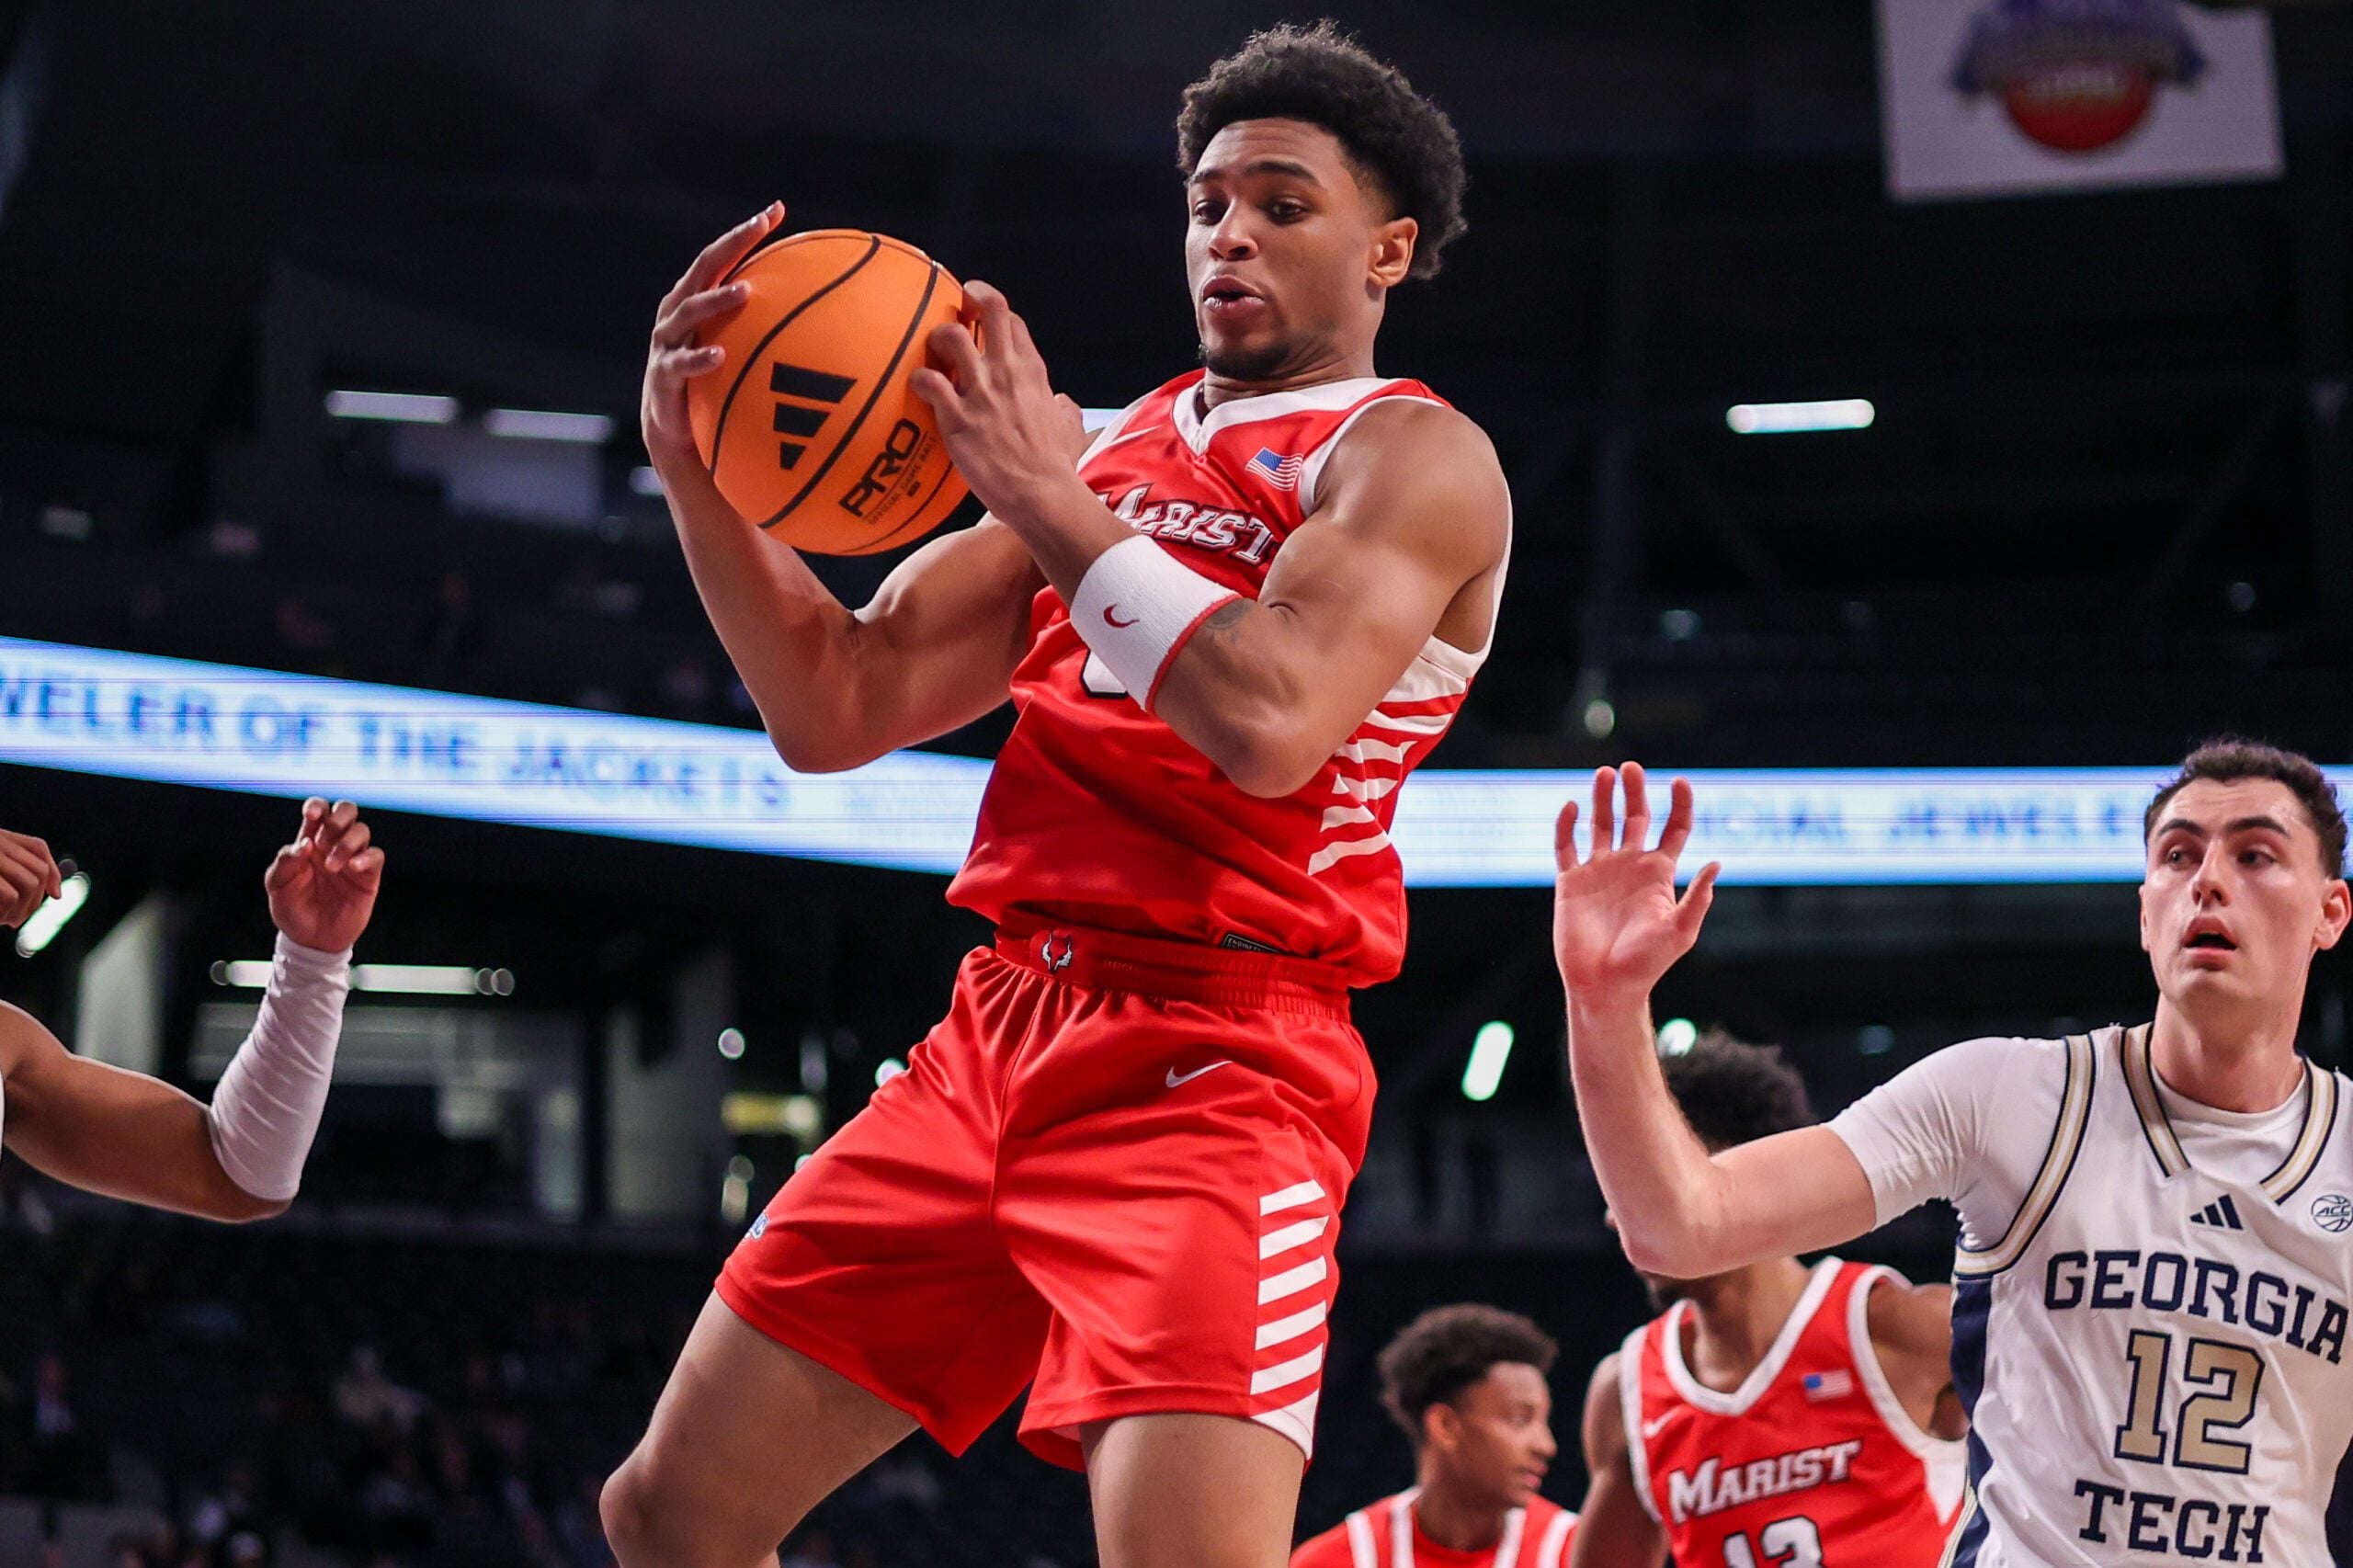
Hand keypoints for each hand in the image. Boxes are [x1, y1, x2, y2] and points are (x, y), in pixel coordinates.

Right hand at [0, 828, 62, 928]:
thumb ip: (16, 869)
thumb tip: (57, 894)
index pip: (36, 846)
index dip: (50, 872)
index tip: (55, 895)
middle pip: (38, 869)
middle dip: (35, 899)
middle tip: (18, 919)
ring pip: (30, 883)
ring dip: (23, 909)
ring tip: (8, 921)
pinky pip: (10, 896)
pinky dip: (7, 912)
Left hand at [265, 799, 383, 953]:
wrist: (311, 940)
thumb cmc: (293, 910)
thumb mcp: (278, 886)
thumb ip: (285, 862)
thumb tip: (304, 843)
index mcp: (310, 841)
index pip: (318, 811)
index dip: (317, 806)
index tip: (311, 815)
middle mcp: (333, 845)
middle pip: (347, 811)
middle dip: (340, 816)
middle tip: (327, 836)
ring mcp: (352, 859)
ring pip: (362, 831)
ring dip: (347, 843)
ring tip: (332, 866)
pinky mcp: (368, 876)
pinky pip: (376, 855)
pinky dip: (366, 857)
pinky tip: (352, 868)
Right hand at [640, 202, 781, 479]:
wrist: (676, 427)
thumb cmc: (716, 380)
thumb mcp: (739, 348)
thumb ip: (768, 328)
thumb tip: (829, 317)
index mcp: (696, 297)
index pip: (723, 256)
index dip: (746, 232)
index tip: (776, 211)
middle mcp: (678, 311)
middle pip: (704, 268)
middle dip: (731, 244)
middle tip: (757, 227)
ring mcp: (668, 341)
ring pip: (689, 310)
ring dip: (717, 299)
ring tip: (745, 291)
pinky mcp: (664, 375)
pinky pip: (682, 365)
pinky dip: (700, 359)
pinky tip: (720, 356)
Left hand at [910, 282, 1093, 518]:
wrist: (1041, 494)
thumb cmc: (1056, 465)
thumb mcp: (1071, 427)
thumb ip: (1064, 407)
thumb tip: (1062, 402)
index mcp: (1032, 370)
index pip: (1011, 320)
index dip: (991, 311)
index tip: (977, 316)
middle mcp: (1006, 371)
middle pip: (989, 307)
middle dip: (967, 299)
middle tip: (952, 313)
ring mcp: (981, 392)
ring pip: (950, 335)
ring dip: (935, 340)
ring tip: (932, 357)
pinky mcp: (957, 417)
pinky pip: (928, 381)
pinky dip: (918, 380)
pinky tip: (917, 389)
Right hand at [1552, 763, 1719, 1005]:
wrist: (1605, 986)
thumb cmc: (1646, 964)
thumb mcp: (1680, 932)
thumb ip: (1697, 898)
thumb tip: (1718, 863)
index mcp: (1658, 874)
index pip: (1673, 829)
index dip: (1680, 804)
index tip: (1680, 781)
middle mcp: (1629, 866)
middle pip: (1634, 817)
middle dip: (1634, 791)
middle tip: (1632, 767)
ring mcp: (1599, 872)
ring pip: (1601, 824)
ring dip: (1602, 798)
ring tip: (1604, 773)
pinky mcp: (1571, 882)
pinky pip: (1566, 846)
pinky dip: (1566, 825)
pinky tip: (1570, 806)